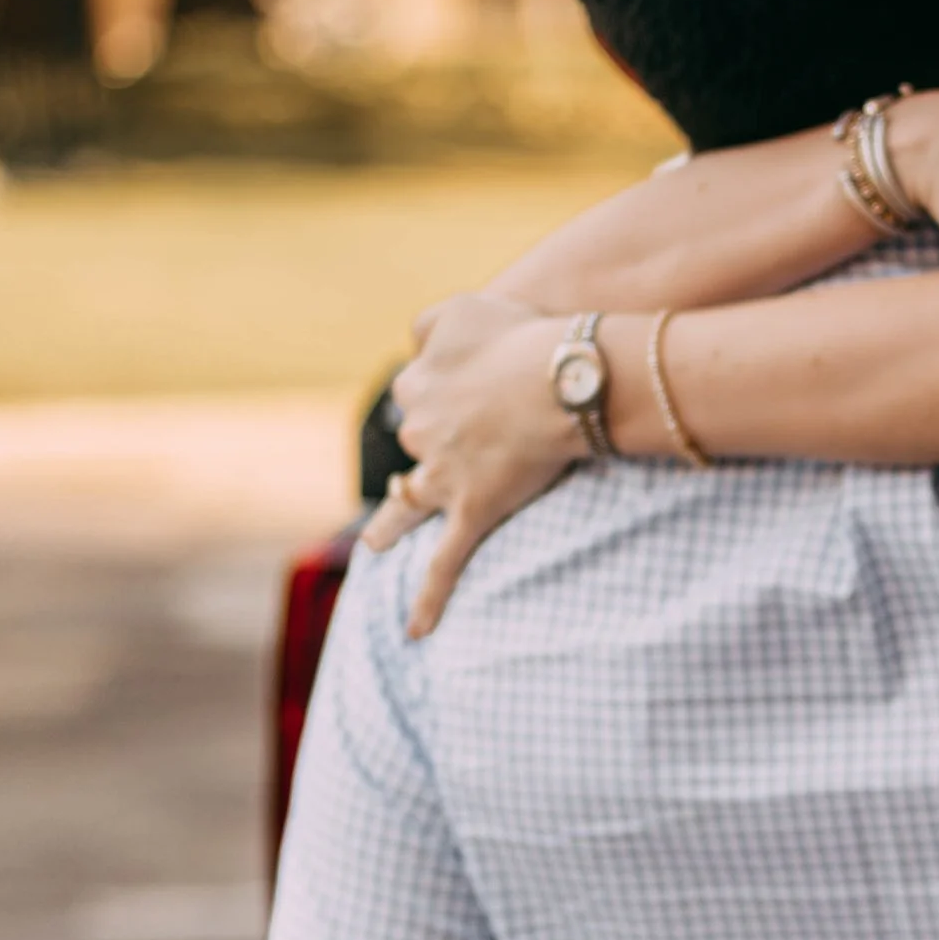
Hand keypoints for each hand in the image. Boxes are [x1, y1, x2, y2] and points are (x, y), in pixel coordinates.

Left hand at [364, 290, 582, 637]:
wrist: (560, 378)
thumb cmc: (522, 336)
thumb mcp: (465, 307)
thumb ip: (430, 325)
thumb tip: (411, 344)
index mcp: (417, 384)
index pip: (415, 390)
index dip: (444, 392)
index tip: (470, 392)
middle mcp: (420, 432)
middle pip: (414, 443)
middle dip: (431, 448)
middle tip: (464, 447)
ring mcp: (442, 479)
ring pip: (405, 507)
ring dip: (391, 526)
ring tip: (378, 544)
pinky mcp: (472, 514)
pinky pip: (445, 566)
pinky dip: (428, 601)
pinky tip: (415, 631)